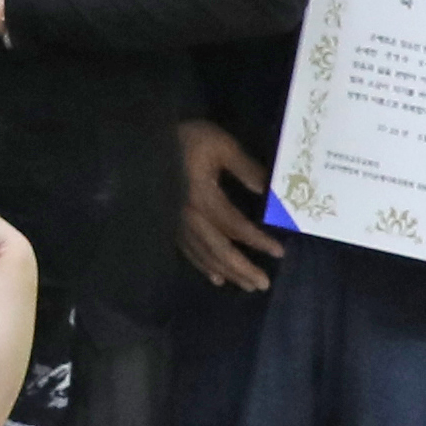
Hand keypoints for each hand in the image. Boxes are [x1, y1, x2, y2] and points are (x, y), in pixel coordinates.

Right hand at [172, 119, 283, 292]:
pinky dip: (203, 266)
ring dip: (227, 272)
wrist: (147, 142)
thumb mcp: (220, 145)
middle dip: (242, 268)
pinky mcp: (170, 224)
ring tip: (247, 285)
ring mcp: (178, 224)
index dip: (257, 241)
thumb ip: (245, 168)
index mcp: (204, 198)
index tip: (278, 253)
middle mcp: (190, 217)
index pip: (235, 226)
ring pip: (204, 255)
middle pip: (219, 249)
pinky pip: (188, 251)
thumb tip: (269, 192)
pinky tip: (216, 278)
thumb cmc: (187, 140)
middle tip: (263, 284)